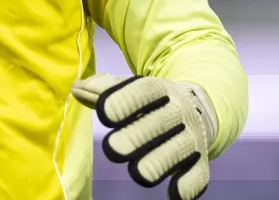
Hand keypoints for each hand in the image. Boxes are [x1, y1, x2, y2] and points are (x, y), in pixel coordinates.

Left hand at [72, 75, 215, 199]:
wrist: (200, 109)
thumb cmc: (151, 103)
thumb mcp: (131, 90)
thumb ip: (103, 91)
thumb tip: (77, 88)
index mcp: (160, 89)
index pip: (144, 91)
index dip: (124, 102)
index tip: (104, 113)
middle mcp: (179, 111)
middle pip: (158, 123)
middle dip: (135, 137)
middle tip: (113, 149)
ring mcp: (192, 137)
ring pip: (177, 151)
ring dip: (157, 163)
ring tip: (138, 172)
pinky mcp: (201, 163)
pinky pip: (198, 177)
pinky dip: (186, 187)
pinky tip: (172, 192)